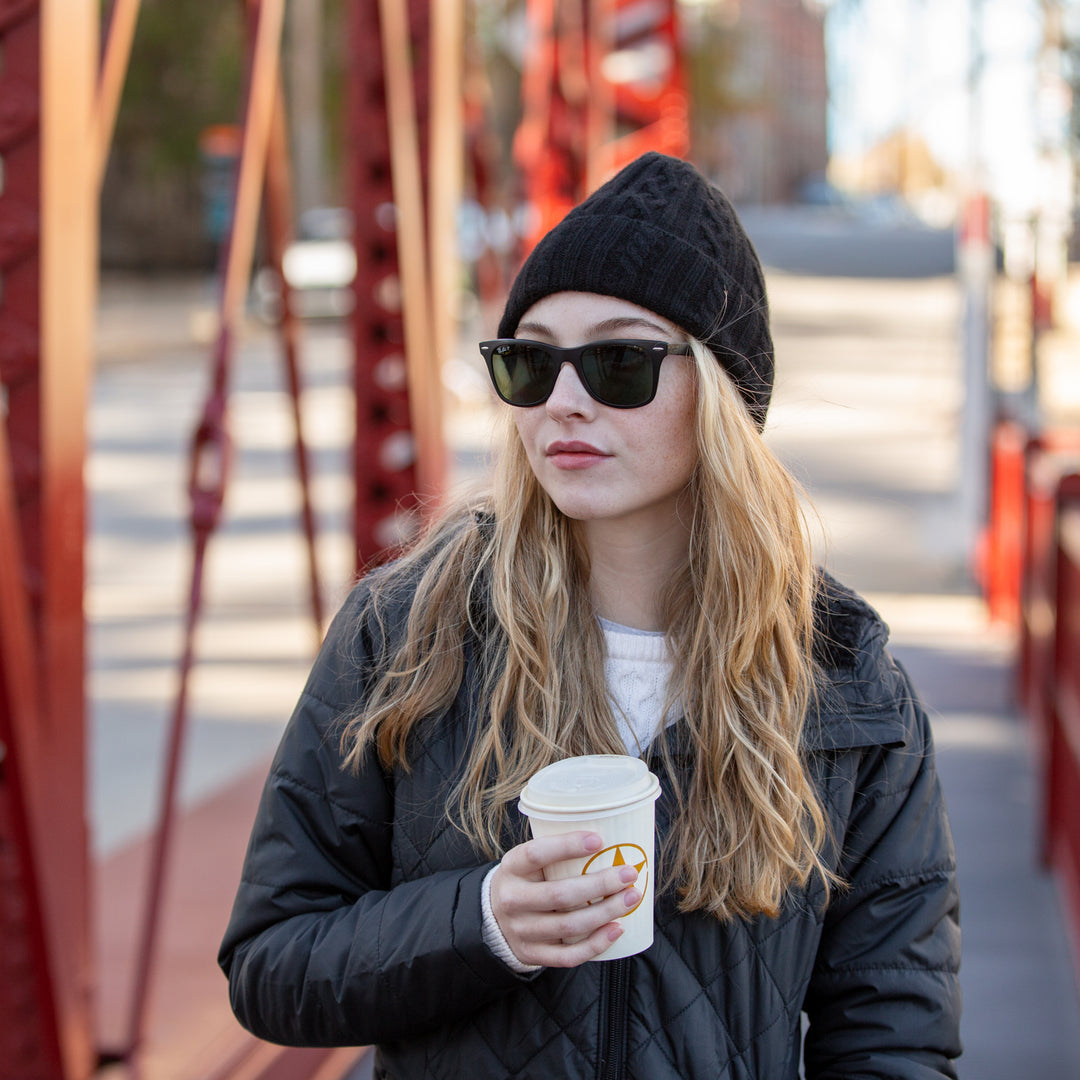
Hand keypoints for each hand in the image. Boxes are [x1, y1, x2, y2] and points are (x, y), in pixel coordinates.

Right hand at [488, 831, 640, 967]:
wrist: (494, 917)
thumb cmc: (526, 879)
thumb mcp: (528, 860)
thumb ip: (557, 851)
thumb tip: (610, 836)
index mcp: (512, 867)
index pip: (535, 854)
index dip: (567, 846)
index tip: (599, 840)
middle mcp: (512, 900)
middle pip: (559, 895)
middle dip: (600, 884)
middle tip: (629, 873)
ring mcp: (521, 931)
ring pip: (568, 926)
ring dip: (605, 913)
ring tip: (632, 898)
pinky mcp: (531, 954)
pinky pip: (568, 955)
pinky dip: (595, 944)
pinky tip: (617, 929)